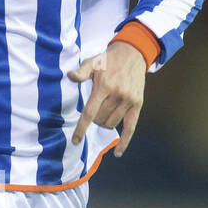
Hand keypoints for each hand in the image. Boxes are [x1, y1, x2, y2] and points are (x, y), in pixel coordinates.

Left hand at [67, 40, 146, 155]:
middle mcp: (117, 95)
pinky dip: (124, 142)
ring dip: (104, 124)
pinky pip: (131, 128)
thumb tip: (70, 77)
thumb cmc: (108, 59)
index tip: (75, 141)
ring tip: (103, 112)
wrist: (133, 53)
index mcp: (104, 86)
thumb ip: (81, 72)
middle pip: (100, 120)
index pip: (90, 113)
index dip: (81, 129)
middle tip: (94, 109)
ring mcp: (129, 101)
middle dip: (94, 120)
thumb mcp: (92, 62)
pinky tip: (117, 153)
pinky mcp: (138, 104)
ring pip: (111, 125)